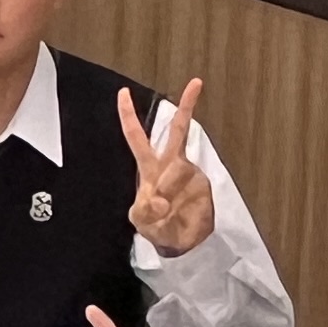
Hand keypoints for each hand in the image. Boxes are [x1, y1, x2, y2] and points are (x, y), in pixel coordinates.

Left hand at [120, 78, 214, 255]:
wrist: (185, 243)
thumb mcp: (141, 222)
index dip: (129, 116)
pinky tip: (183, 210)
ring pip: (178, 169)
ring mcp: (188, 173)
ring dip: (169, 189)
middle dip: (186, 107)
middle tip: (196, 83)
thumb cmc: (159, 227)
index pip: (137, 138)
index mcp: (150, 170)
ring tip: (167, 210)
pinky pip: (190, 187)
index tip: (124, 93)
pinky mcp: (203, 185)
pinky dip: (183, 200)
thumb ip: (144, 211)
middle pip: (176, 131)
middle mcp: (170, 166)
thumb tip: (158, 201)